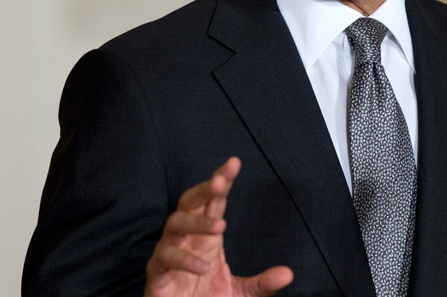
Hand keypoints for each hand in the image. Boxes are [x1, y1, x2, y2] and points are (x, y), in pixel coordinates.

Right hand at [145, 157, 293, 295]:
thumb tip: (288, 274)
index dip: (222, 181)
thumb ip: (262, 283)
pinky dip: (184, 259)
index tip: (234, 163)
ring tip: (220, 227)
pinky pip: (165, 257)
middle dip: (204, 188)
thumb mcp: (241, 294)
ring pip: (175, 223)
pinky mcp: (158, 273)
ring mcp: (170, 252)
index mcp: (207, 236)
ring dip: (196, 222)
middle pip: (191, 202)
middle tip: (220, 182)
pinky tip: (203, 267)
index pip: (214, 201)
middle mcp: (188, 238)